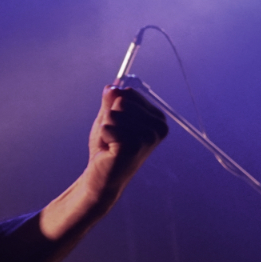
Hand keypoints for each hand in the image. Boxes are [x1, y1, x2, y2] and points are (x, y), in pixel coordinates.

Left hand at [86, 85, 167, 202]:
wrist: (102, 175)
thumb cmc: (108, 147)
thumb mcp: (109, 118)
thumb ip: (111, 101)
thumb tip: (113, 86)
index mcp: (157, 118)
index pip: (128, 94)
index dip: (114, 107)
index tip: (119, 125)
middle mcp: (158, 127)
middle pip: (122, 101)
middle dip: (110, 118)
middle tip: (114, 137)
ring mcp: (148, 137)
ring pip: (113, 114)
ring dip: (107, 129)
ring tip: (113, 143)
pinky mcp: (134, 146)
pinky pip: (107, 127)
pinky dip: (103, 137)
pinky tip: (110, 150)